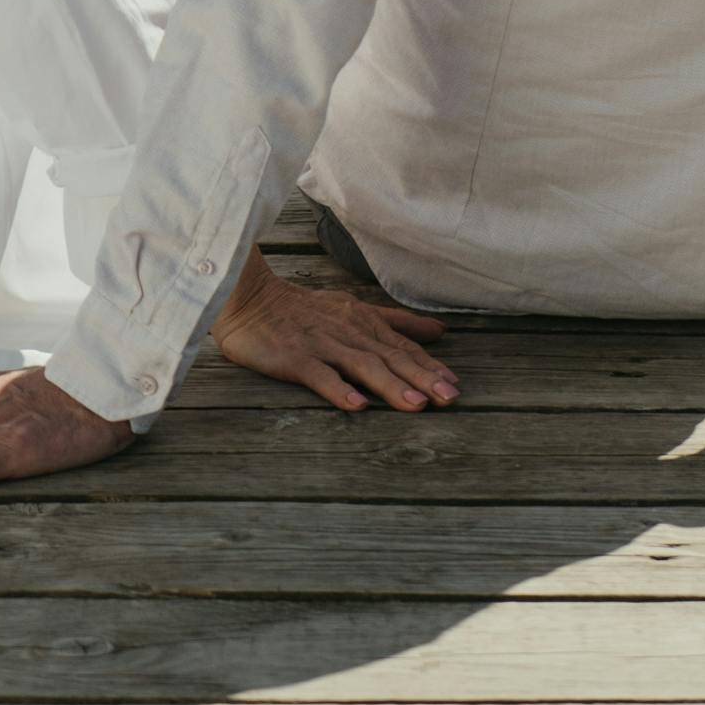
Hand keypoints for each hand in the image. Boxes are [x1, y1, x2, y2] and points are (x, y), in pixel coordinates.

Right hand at [214, 247, 458, 412]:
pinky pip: (320, 375)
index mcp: (362, 322)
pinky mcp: (295, 358)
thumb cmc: (302, 309)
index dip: (429, 364)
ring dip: (391, 385)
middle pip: (390, 356)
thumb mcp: (353, 309)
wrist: (249, 298)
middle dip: (422, 377)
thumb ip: (395, 321)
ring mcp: (321, 344)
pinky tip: (357, 406)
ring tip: (417, 405)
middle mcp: (348, 331)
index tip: (456, 385)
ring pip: (362, 365)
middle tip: (450, 397)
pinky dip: (339, 389)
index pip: (401, 345)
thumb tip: (440, 330)